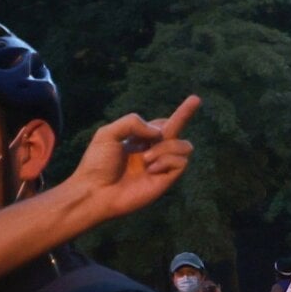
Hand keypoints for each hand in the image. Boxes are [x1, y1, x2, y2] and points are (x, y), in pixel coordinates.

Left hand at [65, 96, 200, 222]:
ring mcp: (161, 166)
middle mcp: (153, 151)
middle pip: (177, 130)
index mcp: (139, 140)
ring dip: (166, 147)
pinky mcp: (166, 181)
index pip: (162, 124)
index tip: (195, 99)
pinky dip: (167, 161)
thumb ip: (131, 123)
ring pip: (184, 146)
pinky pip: (181, 163)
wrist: (95, 192)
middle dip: (186, 113)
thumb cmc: (97, 164)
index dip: (176, 114)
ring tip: (145, 159)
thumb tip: (158, 131)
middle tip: (195, 99)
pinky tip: (150, 169)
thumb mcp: (107, 134)